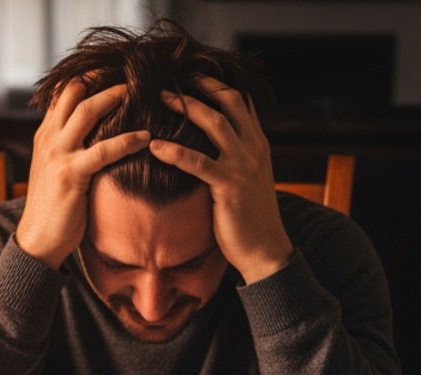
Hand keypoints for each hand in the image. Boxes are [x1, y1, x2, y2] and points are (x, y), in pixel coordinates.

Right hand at [15, 81, 149, 269]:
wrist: (38, 240)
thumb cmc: (53, 209)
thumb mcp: (56, 170)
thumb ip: (69, 149)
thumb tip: (98, 138)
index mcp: (45, 135)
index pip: (63, 94)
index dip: (87, 78)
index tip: (112, 72)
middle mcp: (48, 139)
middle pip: (73, 92)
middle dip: (103, 79)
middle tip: (131, 75)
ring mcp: (58, 155)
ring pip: (87, 112)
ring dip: (115, 98)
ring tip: (140, 94)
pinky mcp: (71, 174)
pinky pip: (103, 150)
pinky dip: (127, 140)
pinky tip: (145, 138)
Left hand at [148, 77, 293, 283]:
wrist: (266, 251)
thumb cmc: (251, 220)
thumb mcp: (248, 181)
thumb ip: (235, 159)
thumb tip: (211, 149)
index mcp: (259, 145)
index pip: (241, 103)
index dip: (217, 86)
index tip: (193, 77)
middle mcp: (254, 149)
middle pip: (229, 102)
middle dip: (202, 86)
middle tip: (174, 79)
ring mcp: (243, 166)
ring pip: (215, 123)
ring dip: (187, 108)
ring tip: (162, 98)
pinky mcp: (229, 186)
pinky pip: (198, 162)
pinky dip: (174, 151)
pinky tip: (154, 146)